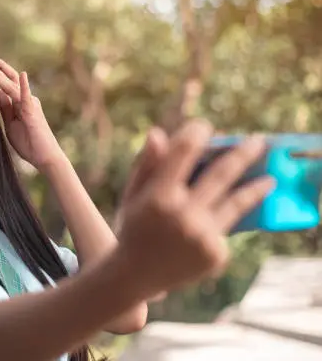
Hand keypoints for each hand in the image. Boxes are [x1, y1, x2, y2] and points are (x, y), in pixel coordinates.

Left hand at [0, 54, 64, 171]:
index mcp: (20, 103)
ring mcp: (30, 105)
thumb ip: (5, 108)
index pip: (7, 84)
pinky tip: (21, 75)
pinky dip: (23, 86)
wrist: (44, 157)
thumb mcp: (10, 123)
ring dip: (0, 75)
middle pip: (11, 79)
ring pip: (13, 86)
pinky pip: (27, 97)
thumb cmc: (29, 143)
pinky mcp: (33, 113)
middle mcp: (27, 100)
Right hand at [114, 119, 274, 295]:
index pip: (184, 151)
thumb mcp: (133, 194)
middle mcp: (183, 214)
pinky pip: (225, 227)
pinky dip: (223, 219)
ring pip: (236, 202)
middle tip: (258, 141)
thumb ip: (147, 165)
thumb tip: (158, 133)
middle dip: (242, 153)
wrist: (135, 275)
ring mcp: (202, 236)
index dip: (196, 134)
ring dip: (255, 187)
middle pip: (222, 173)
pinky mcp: (215, 254)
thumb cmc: (133, 227)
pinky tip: (223, 218)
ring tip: (269, 178)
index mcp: (158, 195)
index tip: (204, 126)